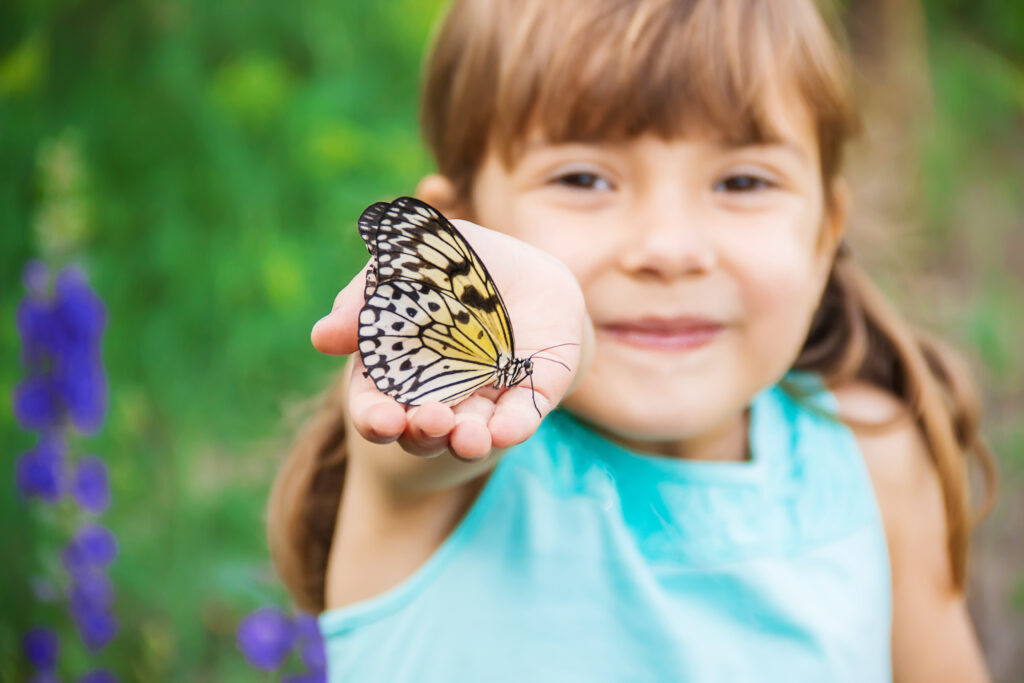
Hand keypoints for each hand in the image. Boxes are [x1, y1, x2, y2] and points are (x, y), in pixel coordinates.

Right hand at [311, 218, 587, 460]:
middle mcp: (438, 394)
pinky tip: (503, 430)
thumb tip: (323, 337)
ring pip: (467, 436)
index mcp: (398, 367)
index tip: (382, 419)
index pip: (375, 405)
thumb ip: (367, 293)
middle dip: (420, 433)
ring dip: (464, 441)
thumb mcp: (413, 260)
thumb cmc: (460, 264)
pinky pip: (518, 421)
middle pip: (419, 432)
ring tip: (466, 437)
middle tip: (429, 420)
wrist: (531, 268)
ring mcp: (483, 401)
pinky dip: (510, 428)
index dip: (374, 416)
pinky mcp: (527, 400)